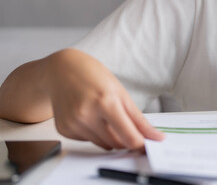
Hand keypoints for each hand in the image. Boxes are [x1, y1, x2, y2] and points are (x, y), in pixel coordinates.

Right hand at [45, 49, 163, 150]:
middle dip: (125, 138)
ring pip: (103, 145)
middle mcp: (87, 115)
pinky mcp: (64, 130)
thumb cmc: (93, 76)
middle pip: (116, 144)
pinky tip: (88, 115)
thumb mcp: (121, 93)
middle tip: (124, 121)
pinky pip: (88, 141)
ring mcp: (73, 124)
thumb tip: (154, 136)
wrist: (61, 70)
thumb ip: (138, 119)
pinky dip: (93, 133)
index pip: (129, 137)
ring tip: (103, 114)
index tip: (147, 146)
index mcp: (106, 102)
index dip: (141, 145)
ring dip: (109, 136)